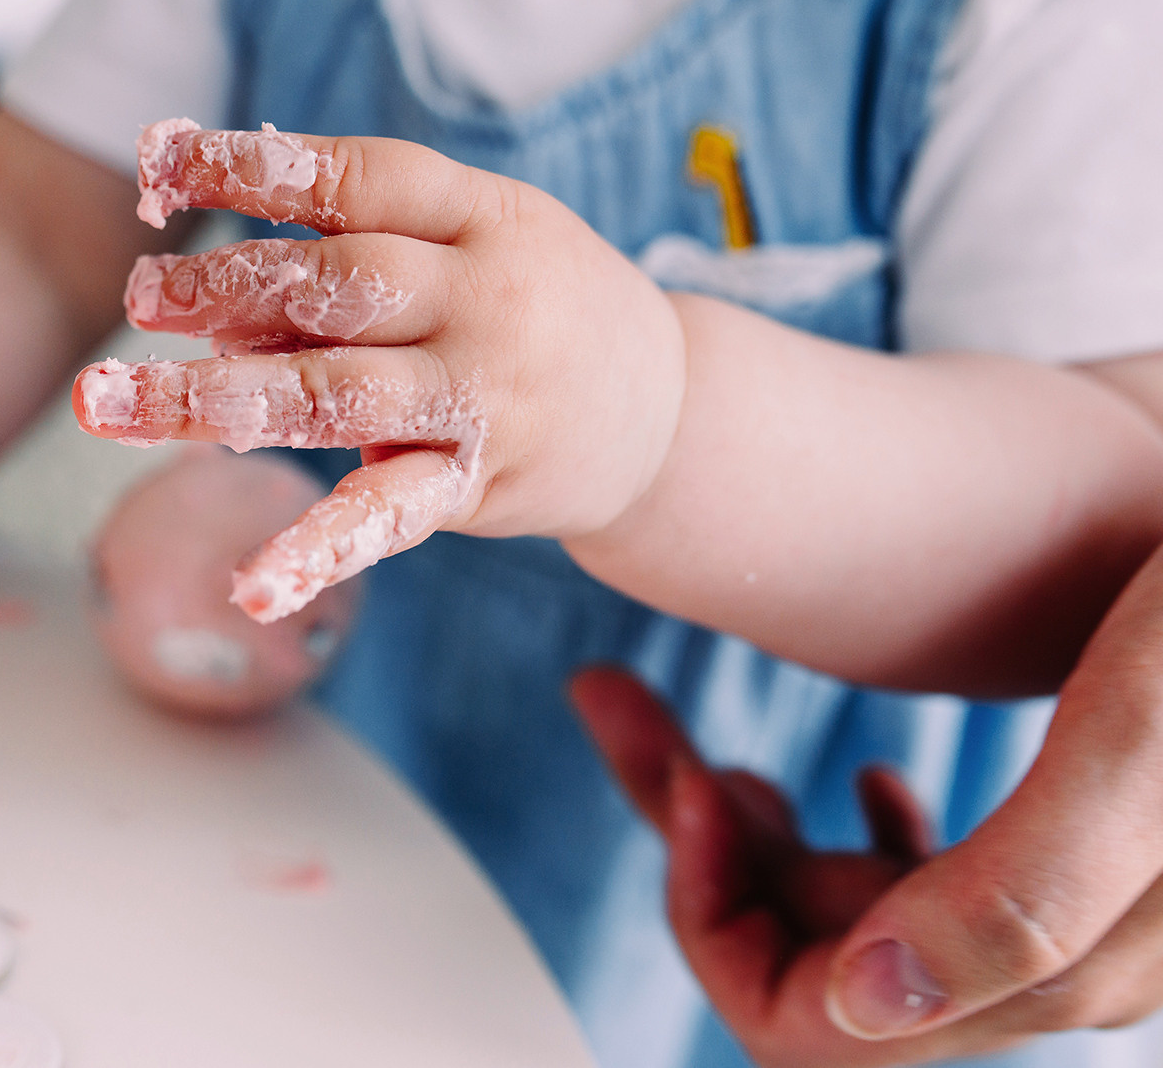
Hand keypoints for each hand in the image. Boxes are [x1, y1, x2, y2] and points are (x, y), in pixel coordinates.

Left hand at [72, 122, 685, 621]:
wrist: (672, 409)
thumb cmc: (538, 305)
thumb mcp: (474, 242)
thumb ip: (354, 261)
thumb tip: (213, 311)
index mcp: (481, 214)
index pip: (355, 179)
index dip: (253, 166)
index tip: (158, 158)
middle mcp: (484, 298)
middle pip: (336, 284)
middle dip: (224, 287)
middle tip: (137, 295)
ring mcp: (484, 396)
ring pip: (335, 394)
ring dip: (212, 401)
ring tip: (110, 406)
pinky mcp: (481, 485)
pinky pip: (392, 514)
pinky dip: (320, 551)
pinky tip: (253, 584)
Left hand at [574, 548, 1162, 1066]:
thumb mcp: (1148, 739)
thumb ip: (1024, 892)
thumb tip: (860, 1011)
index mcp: (1056, 963)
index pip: (817, 1026)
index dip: (715, 916)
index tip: (681, 772)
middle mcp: (1053, 962)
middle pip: (819, 962)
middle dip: (704, 848)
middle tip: (624, 707)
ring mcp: (1063, 912)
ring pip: (857, 913)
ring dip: (756, 826)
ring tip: (689, 728)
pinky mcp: (1082, 855)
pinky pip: (936, 884)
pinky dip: (853, 831)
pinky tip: (855, 769)